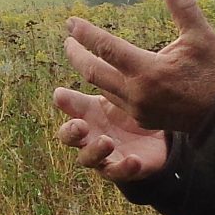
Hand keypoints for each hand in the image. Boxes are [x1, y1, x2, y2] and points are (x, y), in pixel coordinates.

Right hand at [52, 86, 167, 181]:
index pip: (67, 105)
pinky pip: (119, 172)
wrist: (153, 139)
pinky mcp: (122, 169)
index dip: (62, 101)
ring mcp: (103, 155)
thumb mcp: (117, 93)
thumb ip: (106, 76)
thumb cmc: (127, 112)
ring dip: (94, 151)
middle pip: (69, 137)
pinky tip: (133, 159)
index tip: (61, 94)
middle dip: (71, 132)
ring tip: (106, 141)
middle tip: (80, 125)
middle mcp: (89, 136)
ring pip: (88, 158)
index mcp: (87, 113)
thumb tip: (98, 42)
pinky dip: (124, 168)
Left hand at [63, 0, 214, 132]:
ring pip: (101, 87)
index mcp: (149, 70)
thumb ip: (183, 7)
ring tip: (79, 52)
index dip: (85, 33)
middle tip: (67, 39)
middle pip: (93, 72)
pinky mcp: (140, 119)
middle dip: (75, 54)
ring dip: (87, 69)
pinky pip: (113, 99)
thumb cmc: (212, 70)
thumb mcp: (200, 36)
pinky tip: (100, 73)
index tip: (70, 22)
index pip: (106, 48)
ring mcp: (137, 109)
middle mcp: (137, 92)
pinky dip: (103, 84)